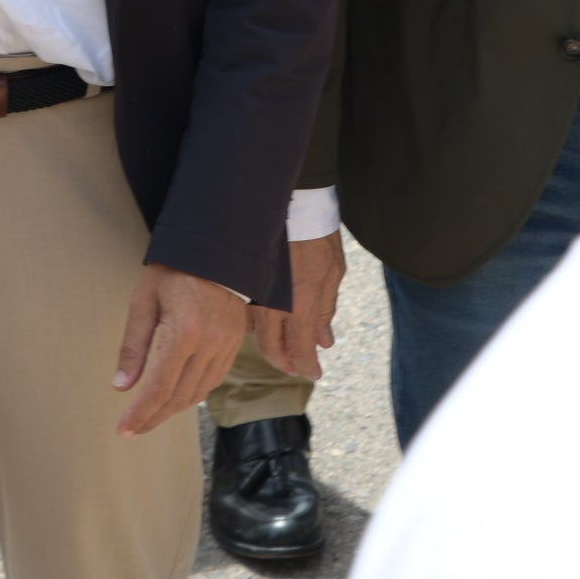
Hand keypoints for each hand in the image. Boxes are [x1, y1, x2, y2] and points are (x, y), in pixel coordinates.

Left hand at [113, 264, 245, 437]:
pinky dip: (194, 395)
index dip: (140, 413)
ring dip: (173, 410)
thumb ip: (133, 346)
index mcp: (184, 331)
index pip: (159, 387)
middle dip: (153, 418)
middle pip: (179, 397)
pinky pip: (214, 380)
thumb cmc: (174, 269)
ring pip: (198, 394)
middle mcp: (210, 343)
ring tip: (151, 416)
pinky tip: (177, 397)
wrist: (217, 248)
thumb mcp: (144, 301)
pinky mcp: (236, 343)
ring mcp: (227, 344)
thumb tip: (121, 386)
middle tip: (133, 429)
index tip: (124, 429)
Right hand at [248, 233, 346, 383]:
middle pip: (272, 349)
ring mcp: (256, 295)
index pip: (299, 351)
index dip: (306, 366)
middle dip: (285, 362)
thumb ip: (326, 311)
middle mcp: (273, 305)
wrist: (292, 205)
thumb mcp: (333, 274)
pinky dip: (257, 325)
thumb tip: (324, 342)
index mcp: (300, 306)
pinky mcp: (246, 283)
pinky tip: (268, 324)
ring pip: (256, 333)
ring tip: (284, 348)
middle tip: (297, 367)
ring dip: (270, 345)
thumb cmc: (317, 236)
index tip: (313, 373)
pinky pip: (247, 313)